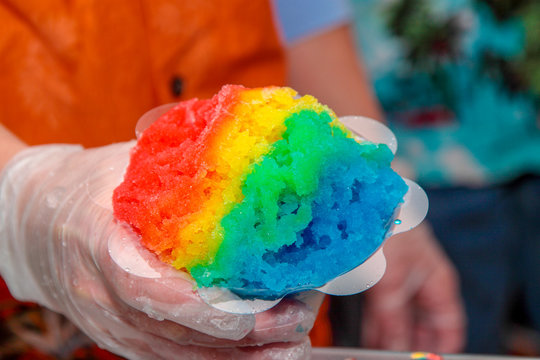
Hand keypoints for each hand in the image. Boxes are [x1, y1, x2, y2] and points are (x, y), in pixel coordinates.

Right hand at [0, 141, 322, 358]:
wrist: (34, 223)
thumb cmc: (86, 188)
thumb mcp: (125, 164)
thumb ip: (180, 162)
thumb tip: (250, 139)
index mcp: (102, 243)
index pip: (145, 289)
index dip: (198, 310)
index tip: (252, 315)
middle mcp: (105, 297)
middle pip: (177, 334)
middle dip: (246, 335)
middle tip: (300, 314)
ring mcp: (114, 325)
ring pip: (181, 357)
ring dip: (244, 355)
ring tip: (296, 338)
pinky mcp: (126, 337)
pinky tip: (267, 352)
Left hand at [361, 222, 465, 352]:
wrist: (365, 198)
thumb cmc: (388, 229)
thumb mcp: (392, 278)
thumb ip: (393, 316)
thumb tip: (395, 347)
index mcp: (438, 283)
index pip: (449, 327)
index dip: (440, 347)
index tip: (425, 359)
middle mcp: (422, 283)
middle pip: (422, 326)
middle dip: (409, 344)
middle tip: (393, 357)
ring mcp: (400, 279)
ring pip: (399, 318)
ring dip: (389, 337)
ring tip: (375, 352)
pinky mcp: (378, 274)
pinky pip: (380, 307)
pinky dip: (375, 323)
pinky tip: (366, 335)